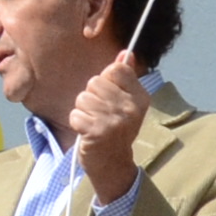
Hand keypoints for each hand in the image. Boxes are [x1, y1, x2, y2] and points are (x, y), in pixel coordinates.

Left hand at [73, 52, 150, 202]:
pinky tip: (87, 132)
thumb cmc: (116, 129)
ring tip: (94, 123)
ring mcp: (115, 120)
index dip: (105, 80)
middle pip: (94, 82)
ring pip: (82, 98)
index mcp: (140, 97)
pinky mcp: (97, 132)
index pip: (116, 69)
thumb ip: (126, 77)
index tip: (109, 96)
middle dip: (91, 97)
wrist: (113, 163)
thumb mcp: (126, 103)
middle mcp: (130, 107)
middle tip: (100, 114)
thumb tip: (127, 52)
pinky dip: (77, 122)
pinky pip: (75, 114)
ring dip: (83, 111)